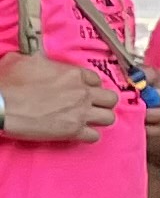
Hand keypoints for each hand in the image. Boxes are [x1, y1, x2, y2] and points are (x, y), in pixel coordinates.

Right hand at [0, 49, 114, 141]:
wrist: (1, 104)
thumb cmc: (9, 81)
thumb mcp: (25, 60)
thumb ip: (42, 62)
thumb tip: (41, 61)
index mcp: (73, 74)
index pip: (96, 79)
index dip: (90, 85)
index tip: (83, 89)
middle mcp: (82, 93)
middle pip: (110, 99)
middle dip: (103, 102)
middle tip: (91, 105)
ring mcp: (81, 113)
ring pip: (109, 118)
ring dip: (100, 119)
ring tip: (88, 119)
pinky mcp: (74, 132)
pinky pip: (94, 137)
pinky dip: (88, 135)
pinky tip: (78, 133)